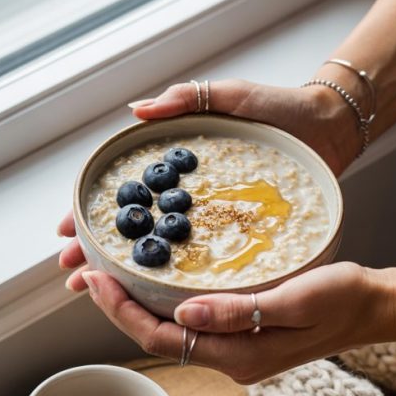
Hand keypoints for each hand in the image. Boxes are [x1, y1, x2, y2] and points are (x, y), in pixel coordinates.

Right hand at [58, 78, 359, 289]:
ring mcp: (210, 221)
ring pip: (157, 254)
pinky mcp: (237, 237)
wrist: (329, 131)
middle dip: (97, 253)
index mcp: (178, 169)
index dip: (91, 213)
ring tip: (97, 294)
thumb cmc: (279, 110)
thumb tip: (136, 110)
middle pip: (131, 230)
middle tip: (72, 276)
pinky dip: (172, 282)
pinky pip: (198, 263)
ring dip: (124, 275)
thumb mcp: (229, 97)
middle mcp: (187, 199)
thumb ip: (186, 99)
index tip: (66, 233)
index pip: (123, 194)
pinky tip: (155, 298)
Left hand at [78, 262, 381, 383]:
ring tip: (109, 274)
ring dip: (139, 305)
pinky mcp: (245, 335)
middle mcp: (233, 359)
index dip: (124, 312)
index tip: (98, 280)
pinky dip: (166, 301)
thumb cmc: (342, 299)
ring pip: (174, 330)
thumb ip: (240, 311)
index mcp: (240, 355)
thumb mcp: (294, 300)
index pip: (165, 337)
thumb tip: (185, 312)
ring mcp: (238, 350)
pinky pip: (194, 322)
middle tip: (88, 272)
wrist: (374, 307)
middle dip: (119, 308)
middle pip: (160, 337)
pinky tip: (154, 281)